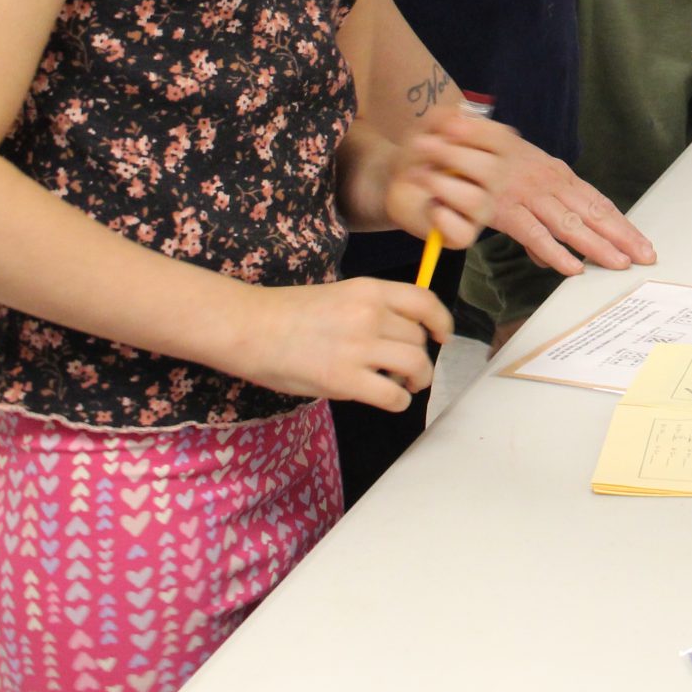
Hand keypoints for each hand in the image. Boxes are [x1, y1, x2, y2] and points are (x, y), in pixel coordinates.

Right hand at [225, 277, 450, 412]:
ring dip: (416, 380)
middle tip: (409, 370)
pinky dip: (399, 402)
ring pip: (415, 365)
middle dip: (420, 357)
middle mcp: (370, 314)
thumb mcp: (340, 296)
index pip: (424, 301)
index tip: (442, 335)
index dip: (441, 321)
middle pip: (419, 339)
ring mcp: (358, 347)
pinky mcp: (344, 379)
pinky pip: (392, 395)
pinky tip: (390, 400)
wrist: (250, 328)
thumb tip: (402, 333)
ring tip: (404, 386)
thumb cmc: (288, 314)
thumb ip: (372, 310)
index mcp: (369, 290)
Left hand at [378, 108, 508, 248]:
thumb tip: (459, 117)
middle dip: (452, 156)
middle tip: (423, 147)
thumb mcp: (428, 126)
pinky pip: (463, 232)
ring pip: (476, 201)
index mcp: (493, 153)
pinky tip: (431, 205)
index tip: (448, 128)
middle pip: (491, 170)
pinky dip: (442, 217)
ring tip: (420, 175)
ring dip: (441, 184)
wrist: (396, 178)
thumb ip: (445, 117)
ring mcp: (481, 209)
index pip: (502, 140)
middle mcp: (493, 182)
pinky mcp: (463, 234)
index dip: (478, 132)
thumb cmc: (421, 152)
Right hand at [483, 130, 657, 275]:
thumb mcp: (523, 186)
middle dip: (622, 236)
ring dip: (597, 246)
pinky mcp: (506, 208)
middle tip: (645, 256)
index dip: (622, 225)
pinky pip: (535, 234)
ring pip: (570, 224)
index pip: (599, 203)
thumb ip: (541, 221)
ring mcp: (529, 194)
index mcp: (558, 175)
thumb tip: (554, 258)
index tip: (643, 244)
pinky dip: (555, 252)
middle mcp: (550, 182)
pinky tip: (573, 268)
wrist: (453, 140)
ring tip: (619, 263)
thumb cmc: (490, 163)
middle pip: (593, 213)